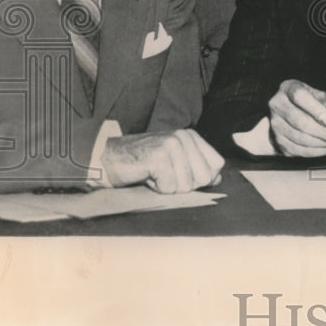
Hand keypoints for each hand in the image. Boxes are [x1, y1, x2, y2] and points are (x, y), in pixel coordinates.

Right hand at [101, 129, 223, 192]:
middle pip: (204, 177)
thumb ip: (196, 167)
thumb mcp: (174, 162)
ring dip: (168, 187)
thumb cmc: (141, 164)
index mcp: (191, 136)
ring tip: (154, 175)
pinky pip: (170, 187)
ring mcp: (172, 145)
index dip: (202, 178)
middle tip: (164, 176)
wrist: (107, 159)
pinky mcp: (159, 157)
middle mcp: (184, 137)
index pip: (217, 165)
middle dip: (184, 185)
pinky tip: (147, 176)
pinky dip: (157, 188)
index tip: (181, 175)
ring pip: (186, 185)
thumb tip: (218, 178)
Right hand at [268, 79, 325, 157]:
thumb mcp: (314, 93)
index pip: (299, 96)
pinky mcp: (277, 141)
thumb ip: (324, 101)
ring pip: (299, 138)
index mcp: (288, 88)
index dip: (315, 109)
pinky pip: (297, 150)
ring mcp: (275, 124)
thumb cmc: (304, 100)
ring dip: (321, 144)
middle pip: (300, 121)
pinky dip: (315, 152)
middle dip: (322, 132)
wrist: (286, 109)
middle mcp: (277, 105)